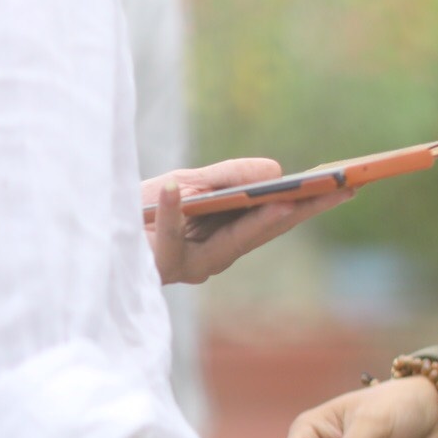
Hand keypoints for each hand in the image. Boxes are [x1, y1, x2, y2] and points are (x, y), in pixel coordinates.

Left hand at [144, 158, 354, 284]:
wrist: (90, 231)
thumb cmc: (141, 208)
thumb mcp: (188, 183)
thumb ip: (230, 177)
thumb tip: (277, 172)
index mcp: (227, 239)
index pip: (278, 218)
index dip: (313, 202)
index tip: (347, 184)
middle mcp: (216, 259)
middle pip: (268, 230)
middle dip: (306, 209)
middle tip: (341, 189)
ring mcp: (192, 266)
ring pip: (233, 240)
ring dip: (260, 218)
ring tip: (288, 197)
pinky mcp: (161, 265)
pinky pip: (169, 234)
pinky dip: (171, 208)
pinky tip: (174, 186)